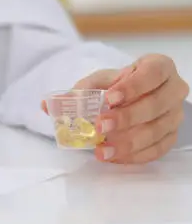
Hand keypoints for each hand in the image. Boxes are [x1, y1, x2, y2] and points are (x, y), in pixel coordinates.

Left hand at [44, 54, 188, 163]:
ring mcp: (174, 115)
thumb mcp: (98, 82)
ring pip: (157, 130)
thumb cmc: (117, 86)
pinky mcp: (170, 136)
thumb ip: (78, 91)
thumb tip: (47, 105)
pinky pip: (156, 149)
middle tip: (100, 126)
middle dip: (127, 117)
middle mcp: (173, 90)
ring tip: (102, 150)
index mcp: (158, 67)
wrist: (130, 98)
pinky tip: (113, 156)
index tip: (110, 98)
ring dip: (128, 142)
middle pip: (157, 105)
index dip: (133, 86)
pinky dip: (133, 155)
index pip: (153, 73)